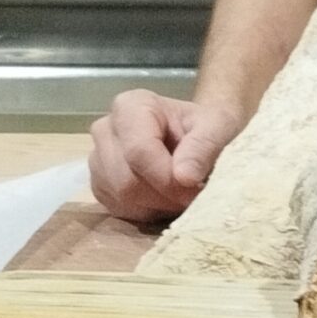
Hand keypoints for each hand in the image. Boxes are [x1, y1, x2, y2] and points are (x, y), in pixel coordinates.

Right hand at [88, 90, 243, 222]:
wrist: (197, 135)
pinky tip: (166, 199)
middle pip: (127, 179)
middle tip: (193, 196)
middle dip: (164, 195)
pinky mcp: (100, 186)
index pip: (138, 151)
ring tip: (182, 194)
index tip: (195, 189)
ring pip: (122, 197)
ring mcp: (98, 160)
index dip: (167, 178)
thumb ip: (203, 147)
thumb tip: (184, 177)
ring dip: (158, 204)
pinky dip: (147, 211)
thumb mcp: (218, 127)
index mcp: (130, 106)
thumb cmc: (207, 126)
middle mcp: (106, 130)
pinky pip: (120, 209)